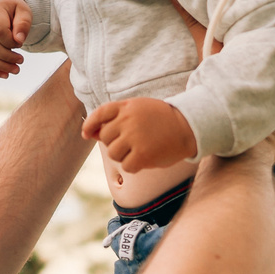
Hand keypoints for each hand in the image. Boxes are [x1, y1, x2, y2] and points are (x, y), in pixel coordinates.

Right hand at [0, 0, 32, 77]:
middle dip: (8, 57)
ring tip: (16, 70)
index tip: (21, 43)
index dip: (11, 41)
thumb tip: (19, 40)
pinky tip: (5, 75)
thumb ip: (23, 23)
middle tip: (21, 61)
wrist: (2, 8)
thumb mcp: (23, 11)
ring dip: (1, 66)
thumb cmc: (15, 11)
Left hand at [84, 97, 198, 170]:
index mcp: (127, 107)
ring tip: (139, 150)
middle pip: (104, 137)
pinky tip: (145, 159)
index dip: (90, 124)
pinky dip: (133, 166)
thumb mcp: (138, 111)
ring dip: (123, 155)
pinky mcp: (143, 154)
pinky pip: (126, 166)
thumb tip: (89, 134)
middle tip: (131, 142)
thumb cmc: (160, 120)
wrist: (188, 127)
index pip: (100, 113)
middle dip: (113, 142)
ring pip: (113, 153)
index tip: (86, 134)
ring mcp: (135, 137)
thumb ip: (115, 119)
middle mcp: (128, 121)